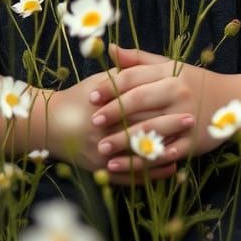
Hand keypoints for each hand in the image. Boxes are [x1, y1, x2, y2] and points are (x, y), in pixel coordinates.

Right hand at [45, 71, 189, 185]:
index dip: (163, 103)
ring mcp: (101, 155)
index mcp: (105, 108)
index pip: (139, 106)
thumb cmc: (78, 98)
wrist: (48, 124)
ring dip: (163, 154)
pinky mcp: (99, 171)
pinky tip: (170, 167)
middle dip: (168, 126)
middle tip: (192, 121)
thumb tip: (152, 64)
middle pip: (141, 130)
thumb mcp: (100, 82)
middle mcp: (102, 133)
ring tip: (186, 148)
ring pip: (137, 157)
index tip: (185, 99)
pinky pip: (129, 176)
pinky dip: (151, 173)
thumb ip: (125, 73)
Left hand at [88, 45, 237, 164]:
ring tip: (102, 148)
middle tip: (93, 123)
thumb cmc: (195, 82)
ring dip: (123, 141)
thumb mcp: (171, 66)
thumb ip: (140, 60)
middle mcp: (178, 93)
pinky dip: (143, 162)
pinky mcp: (192, 142)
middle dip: (113, 113)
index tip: (91, 98)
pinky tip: (124, 166)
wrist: (234, 101)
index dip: (109, 88)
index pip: (133, 78)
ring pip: (149, 130)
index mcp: (171, 73)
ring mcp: (185, 118)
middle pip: (138, 102)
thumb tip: (111, 49)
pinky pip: (164, 154)